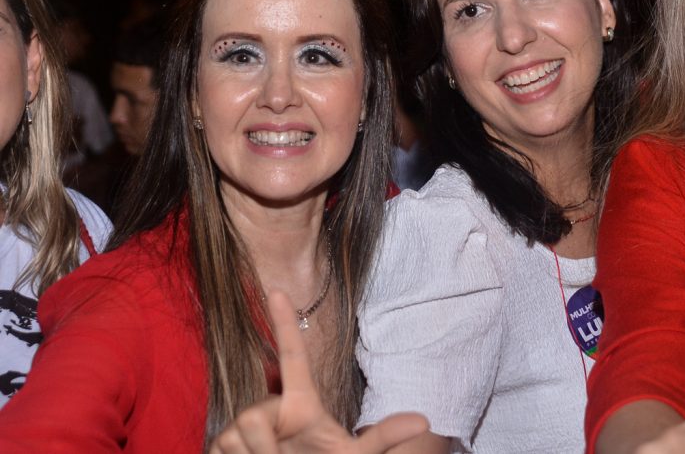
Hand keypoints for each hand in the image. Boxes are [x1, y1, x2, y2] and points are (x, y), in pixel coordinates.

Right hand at [211, 291, 427, 453]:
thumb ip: (382, 437)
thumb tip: (424, 421)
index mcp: (301, 403)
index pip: (292, 357)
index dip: (284, 324)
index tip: (277, 290)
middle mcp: (269, 409)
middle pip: (253, 415)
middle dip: (267, 448)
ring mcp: (241, 427)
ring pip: (237, 434)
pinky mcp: (217, 446)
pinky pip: (220, 449)